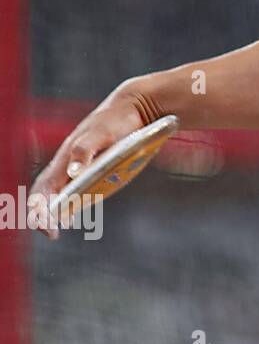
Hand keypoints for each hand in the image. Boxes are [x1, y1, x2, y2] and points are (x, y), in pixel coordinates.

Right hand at [27, 91, 144, 238]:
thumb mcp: (101, 132)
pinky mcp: (95, 171)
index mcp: (64, 159)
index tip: (47, 225)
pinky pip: (76, 191)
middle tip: (52, 234)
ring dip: (53, 212)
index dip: (38, 208)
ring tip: (55, 229)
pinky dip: (69, 205)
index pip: (42, 188)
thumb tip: (73, 172)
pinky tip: (73, 216)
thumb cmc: (115, 119)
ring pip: (59, 194)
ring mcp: (80, 170)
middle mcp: (68, 166)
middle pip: (45, 195)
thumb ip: (85, 149)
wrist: (134, 109)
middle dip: (42, 215)